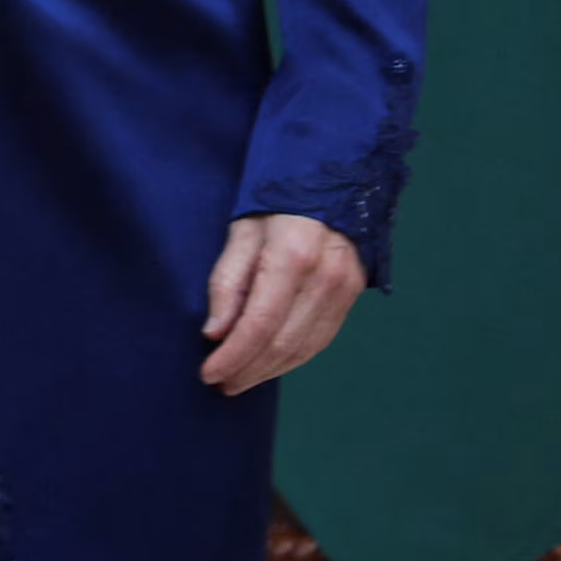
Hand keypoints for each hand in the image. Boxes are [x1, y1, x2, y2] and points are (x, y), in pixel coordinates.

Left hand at [197, 212, 364, 392]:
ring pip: (305, 347)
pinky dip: (293, 357)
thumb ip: (227, 281)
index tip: (208, 373)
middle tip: (219, 383)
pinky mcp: (352, 295)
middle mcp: (325, 278)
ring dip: (269, 370)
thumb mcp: (240, 229)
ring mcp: (344, 289)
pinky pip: (321, 339)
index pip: (261, 323)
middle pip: (283, 342)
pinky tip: (269, 364)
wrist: (330, 178)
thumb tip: (214, 333)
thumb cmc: (274, 199)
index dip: (233, 355)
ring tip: (239, 380)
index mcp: (293, 256)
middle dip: (248, 369)